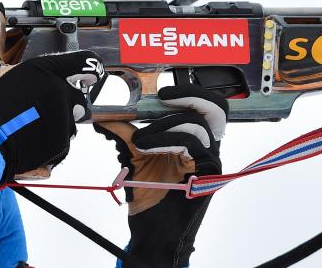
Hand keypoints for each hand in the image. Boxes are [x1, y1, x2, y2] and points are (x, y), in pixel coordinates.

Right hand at [0, 50, 106, 183]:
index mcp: (45, 69)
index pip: (84, 61)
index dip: (90, 67)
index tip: (91, 73)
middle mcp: (59, 91)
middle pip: (77, 94)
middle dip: (65, 100)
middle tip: (41, 107)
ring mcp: (62, 117)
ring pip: (72, 119)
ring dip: (59, 121)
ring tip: (33, 124)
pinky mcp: (61, 141)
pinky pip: (64, 139)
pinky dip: (53, 141)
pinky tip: (32, 137)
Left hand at [94, 83, 226, 267]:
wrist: (151, 229)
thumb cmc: (149, 193)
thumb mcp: (134, 156)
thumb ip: (125, 134)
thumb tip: (105, 116)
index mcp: (193, 137)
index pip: (204, 105)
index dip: (189, 91)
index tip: (161, 91)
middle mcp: (206, 146)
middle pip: (216, 108)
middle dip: (191, 95)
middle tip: (163, 95)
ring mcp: (209, 160)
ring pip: (198, 126)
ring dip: (165, 126)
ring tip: (139, 141)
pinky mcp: (208, 174)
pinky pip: (193, 147)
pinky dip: (167, 141)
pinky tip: (146, 148)